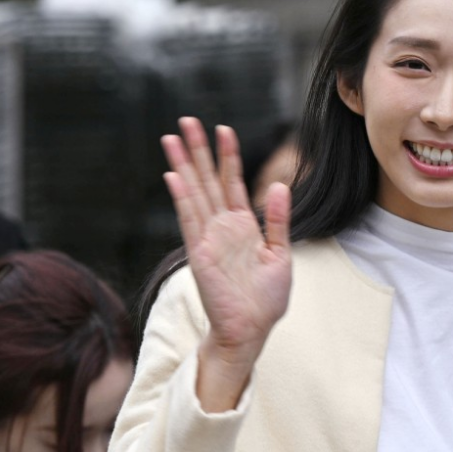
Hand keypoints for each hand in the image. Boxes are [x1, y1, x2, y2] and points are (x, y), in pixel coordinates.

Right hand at [161, 118, 291, 408]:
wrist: (251, 330)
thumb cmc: (266, 299)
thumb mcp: (280, 254)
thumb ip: (278, 220)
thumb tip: (279, 184)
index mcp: (242, 226)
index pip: (232, 182)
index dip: (228, 155)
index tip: (223, 128)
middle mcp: (222, 227)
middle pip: (207, 180)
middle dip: (198, 150)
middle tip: (186, 121)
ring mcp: (208, 238)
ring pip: (194, 192)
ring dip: (184, 165)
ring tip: (171, 137)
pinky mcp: (200, 253)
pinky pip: (190, 220)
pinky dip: (183, 198)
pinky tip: (174, 176)